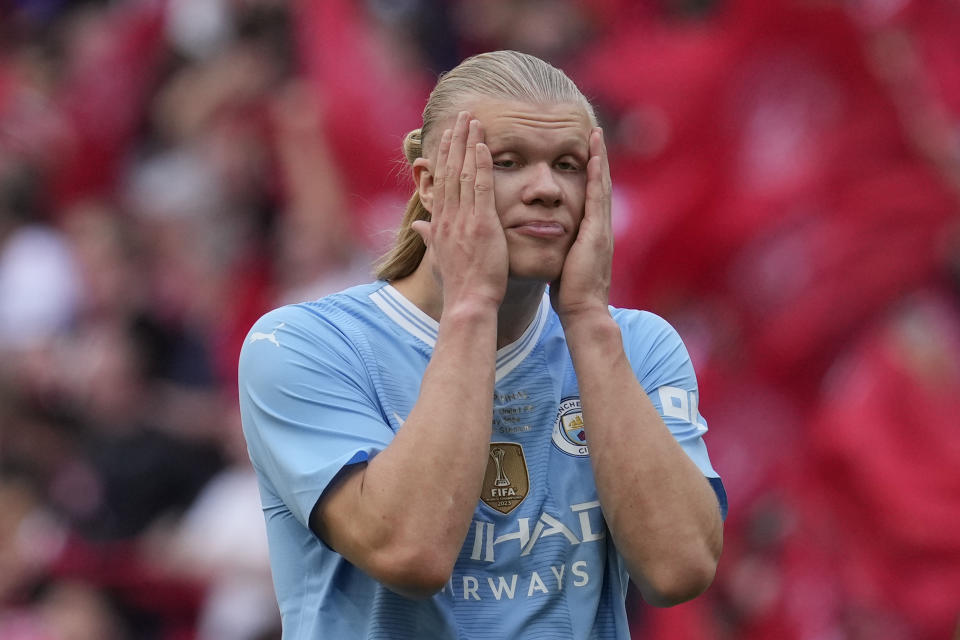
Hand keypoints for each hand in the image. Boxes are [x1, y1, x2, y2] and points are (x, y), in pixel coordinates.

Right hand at [412, 112, 508, 310]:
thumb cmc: (459, 285)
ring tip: (473, 120)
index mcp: (440, 224)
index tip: (448, 136)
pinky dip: (481, 165)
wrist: (468, 302)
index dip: (443, 156)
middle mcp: (448, 217)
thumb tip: (420, 227)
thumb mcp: (440, 259)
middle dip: (454, 141)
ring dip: (468, 144)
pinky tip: (484, 146)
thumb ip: (431, 238)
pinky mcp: (481, 225)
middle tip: (461, 116)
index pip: (440, 182)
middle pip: (448, 170)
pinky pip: (480, 189)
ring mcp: (463, 220)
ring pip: (463, 173)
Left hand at [551, 127, 613, 322]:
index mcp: (590, 233)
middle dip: (597, 158)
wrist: (583, 312)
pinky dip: (597, 176)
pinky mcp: (597, 233)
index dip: (588, 173)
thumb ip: (559, 248)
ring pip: (601, 185)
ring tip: (595, 134)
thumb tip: (544, 240)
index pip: (589, 196)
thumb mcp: (563, 263)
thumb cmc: (569, 294)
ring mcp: (601, 229)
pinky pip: (597, 197)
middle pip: (599, 184)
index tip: (582, 151)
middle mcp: (599, 227)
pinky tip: (593, 157)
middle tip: (593, 132)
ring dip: (599, 159)